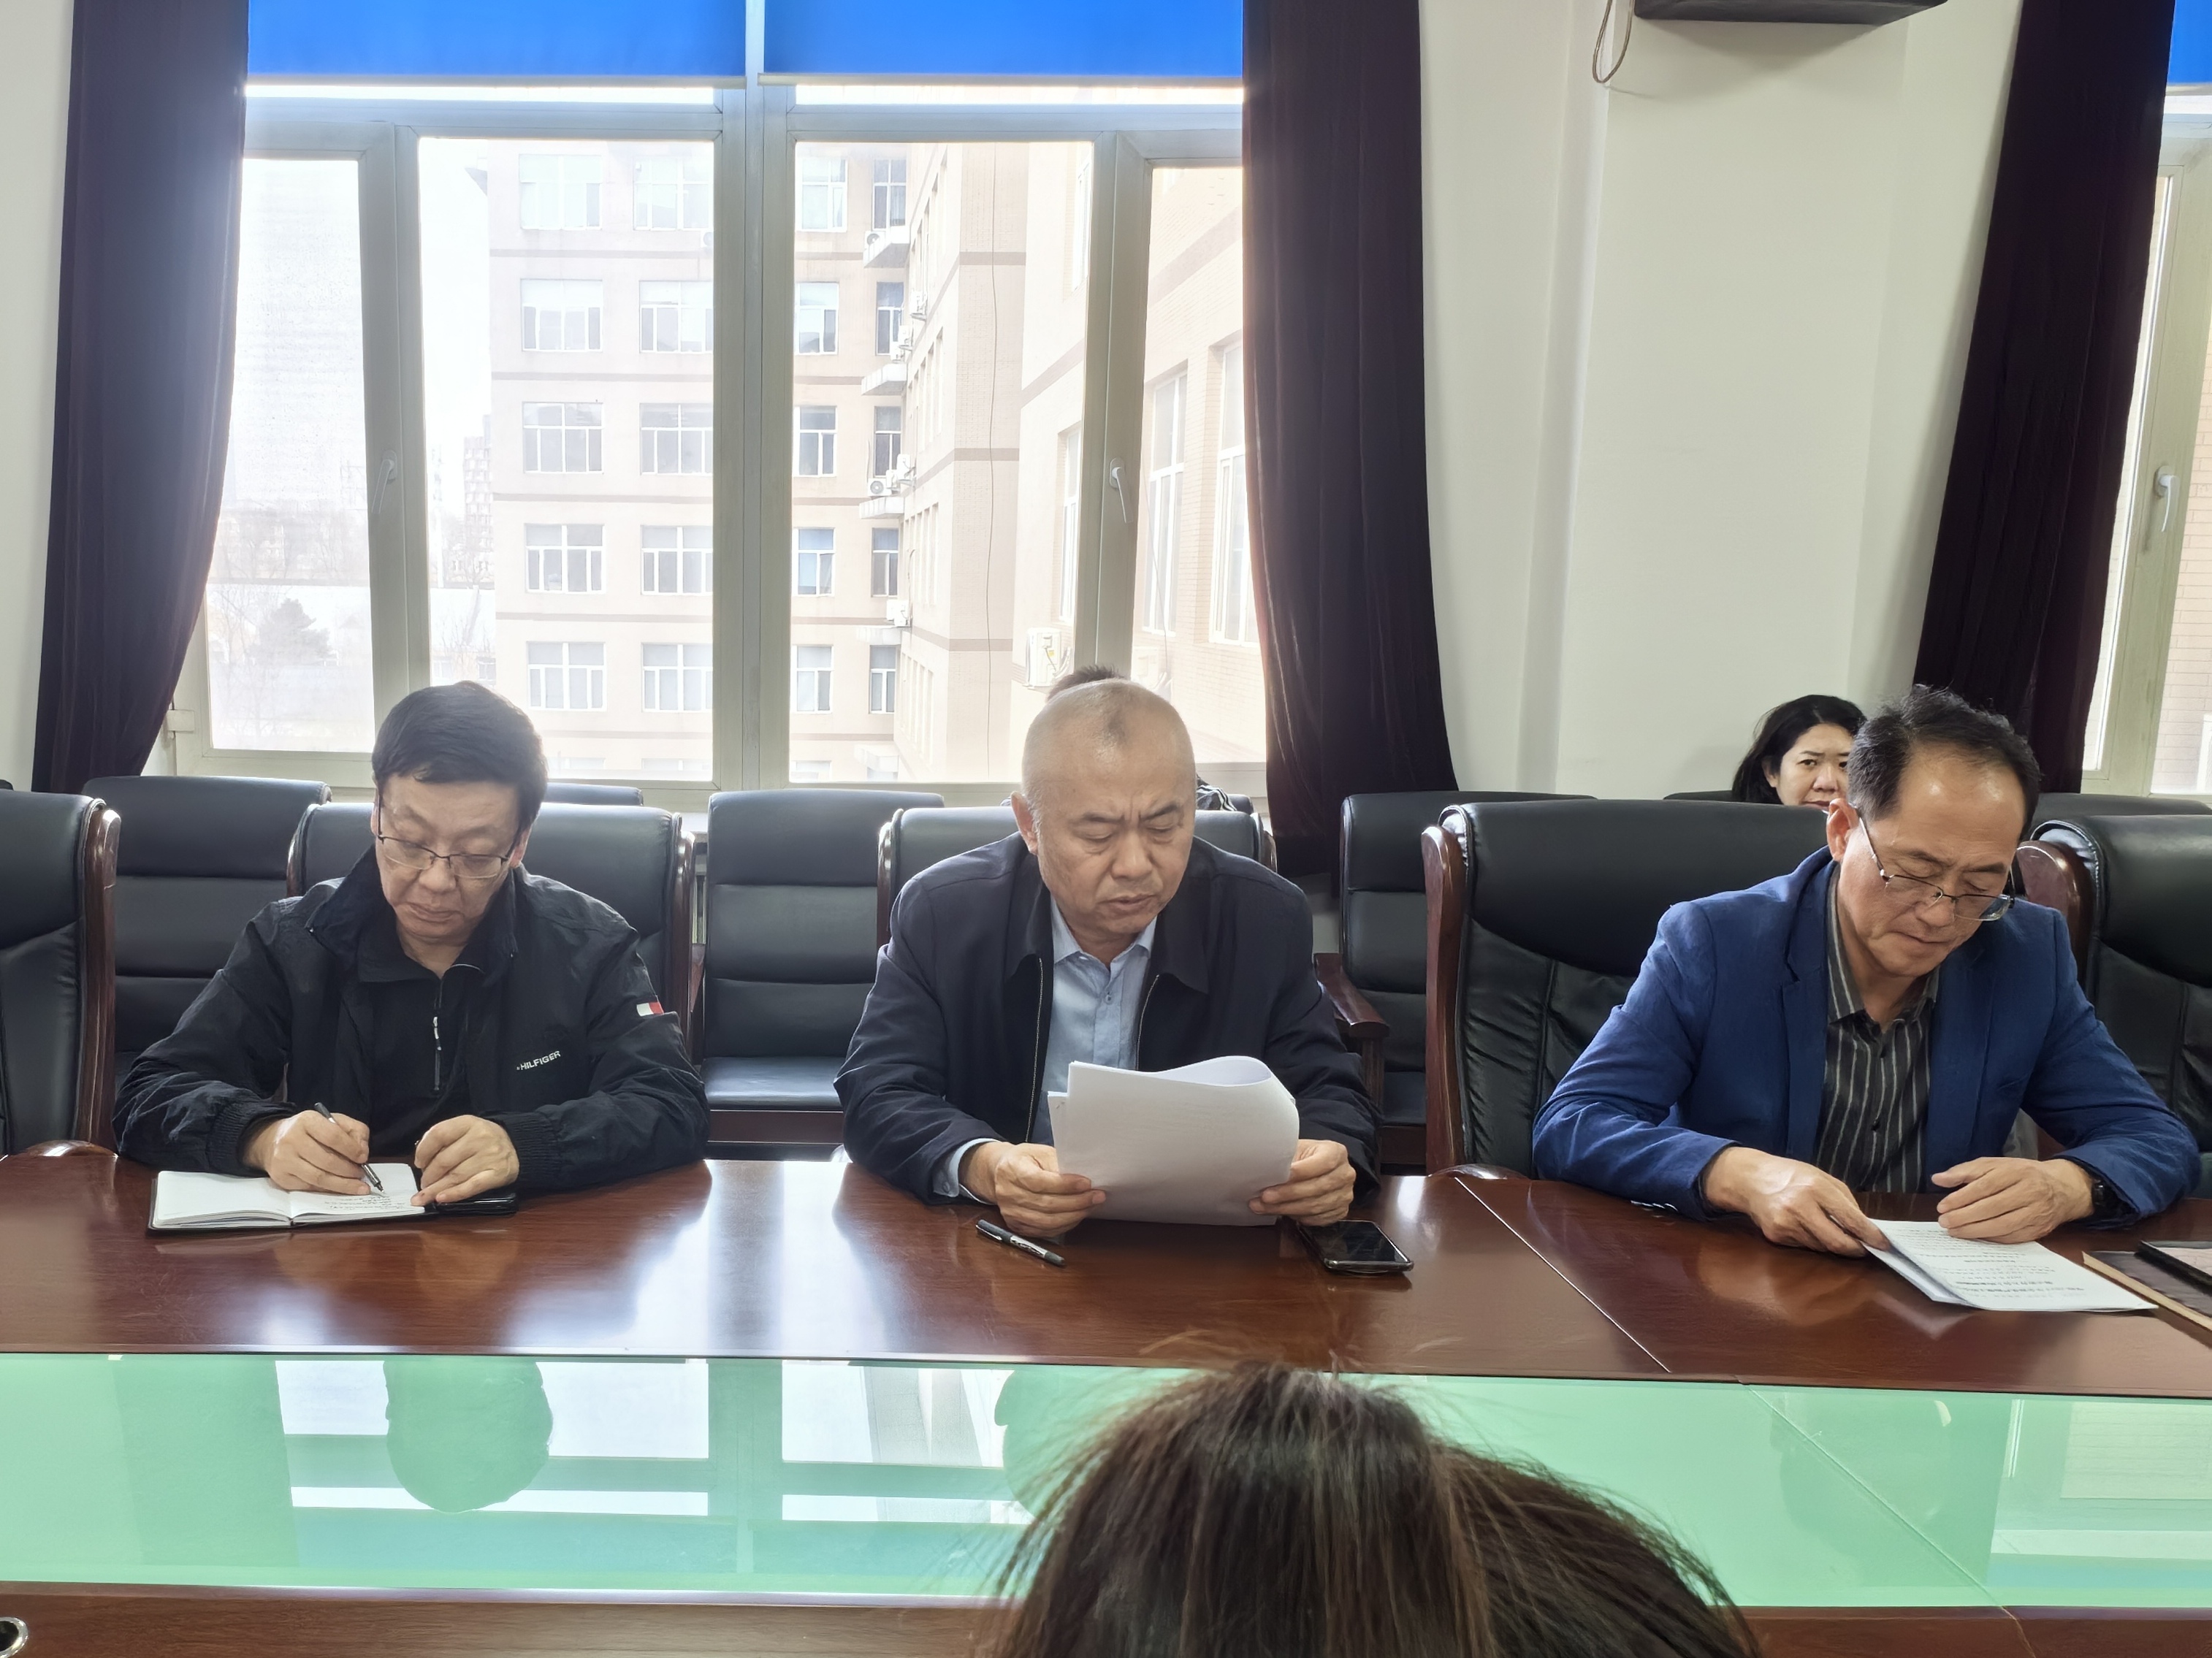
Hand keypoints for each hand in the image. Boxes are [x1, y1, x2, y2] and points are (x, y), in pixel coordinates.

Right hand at [244, 1111, 371, 1194]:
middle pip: (326, 1161)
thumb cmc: (310, 1131)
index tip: (363, 1158)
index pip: (333, 1136)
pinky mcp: (280, 1177)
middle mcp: (292, 1139)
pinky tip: (338, 1188)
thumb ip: (355, 1131)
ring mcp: (284, 1160)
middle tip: (361, 1175)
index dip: (351, 1149)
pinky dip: (327, 1189)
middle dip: (349, 1171)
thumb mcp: (334, 1121)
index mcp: (307, 1121)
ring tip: (356, 1186)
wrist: (273, 1139)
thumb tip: (362, 1152)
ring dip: (341, 1184)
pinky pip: (308, 1187)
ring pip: (318, 1178)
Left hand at [411, 1116, 519, 1206]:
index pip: (439, 1134)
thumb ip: (444, 1139)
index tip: (418, 1163)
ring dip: (436, 1189)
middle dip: (429, 1175)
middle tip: (423, 1184)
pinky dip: (455, 1194)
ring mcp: (490, 1156)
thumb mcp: (465, 1129)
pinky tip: (441, 1199)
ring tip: (423, 1197)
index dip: (424, 1151)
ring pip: (456, 1176)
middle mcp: (480, 1137)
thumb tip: (422, 1161)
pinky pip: (472, 1186)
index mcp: (469, 1123)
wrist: (517, 1146)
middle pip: (445, 1159)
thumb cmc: (483, 1140)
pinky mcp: (498, 1174)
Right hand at [961, 1142, 1102, 1237]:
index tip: (1086, 1183)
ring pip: (1047, 1221)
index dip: (1065, 1185)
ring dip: (1074, 1215)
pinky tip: (1076, 1215)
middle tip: (1097, 1196)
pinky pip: (1044, 1231)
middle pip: (1046, 1204)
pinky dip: (1064, 1225)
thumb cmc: (1024, 1160)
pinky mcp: (1016, 1226)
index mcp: (1012, 1170)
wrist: (1000, 1173)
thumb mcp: (1040, 1153)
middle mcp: (1007, 1193)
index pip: (1040, 1181)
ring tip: (1090, 1206)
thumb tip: (1083, 1179)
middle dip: (1076, 1202)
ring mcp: (1011, 1213)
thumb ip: (1058, 1164)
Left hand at [1251, 1139, 1355, 1222]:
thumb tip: (1264, 1171)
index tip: (1281, 1176)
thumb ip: (1286, 1158)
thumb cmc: (1303, 1158)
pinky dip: (1296, 1216)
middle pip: (1318, 1187)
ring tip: (1264, 1206)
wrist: (1316, 1169)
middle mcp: (1345, 1174)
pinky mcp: (1340, 1211)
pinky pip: (1317, 1218)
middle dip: (1288, 1194)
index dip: (1302, 1171)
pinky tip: (1280, 1211)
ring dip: (1286, 1208)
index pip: (1323, 1162)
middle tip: (1265, 1196)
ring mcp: (1345, 1195)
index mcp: (1337, 1152)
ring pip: (1315, 1206)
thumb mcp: (1296, 1150)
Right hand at [1702, 1146, 1888, 1256]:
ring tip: (1828, 1229)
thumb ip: (1845, 1202)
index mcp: (1816, 1188)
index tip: (1884, 1244)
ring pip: (1822, 1247)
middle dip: (1855, 1249)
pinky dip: (1813, 1241)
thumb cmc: (1792, 1175)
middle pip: (1837, 1243)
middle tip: (1864, 1249)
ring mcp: (1786, 1224)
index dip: (1871, 1235)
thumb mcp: (1822, 1177)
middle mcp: (1800, 1207)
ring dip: (1832, 1244)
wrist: (1750, 1180)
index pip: (1851, 1219)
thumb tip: (1865, 1228)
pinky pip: (1805, 1247)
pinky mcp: (1776, 1236)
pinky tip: (1805, 1227)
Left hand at [1933, 1157, 2092, 1241]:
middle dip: (1965, 1217)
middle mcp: (2029, 1192)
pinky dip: (1992, 1238)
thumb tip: (1938, 1179)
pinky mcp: (2039, 1229)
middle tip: (1945, 1222)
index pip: (1985, 1185)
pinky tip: (1976, 1237)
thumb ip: (1965, 1171)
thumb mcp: (1995, 1164)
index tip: (1942, 1206)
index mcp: (2016, 1172)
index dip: (1962, 1197)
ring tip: (1955, 1232)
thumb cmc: (2022, 1174)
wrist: (2062, 1188)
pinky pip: (2012, 1237)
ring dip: (1975, 1231)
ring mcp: (2036, 1212)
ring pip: (2003, 1225)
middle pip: (1993, 1207)